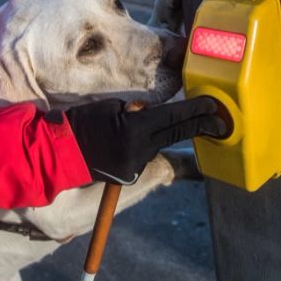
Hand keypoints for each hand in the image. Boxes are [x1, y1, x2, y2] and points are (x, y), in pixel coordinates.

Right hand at [61, 97, 226, 183]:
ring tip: (164, 123)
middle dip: (200, 125)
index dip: (196, 111)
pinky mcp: (128, 175)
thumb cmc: (81, 122)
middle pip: (176, 134)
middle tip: (221, 121)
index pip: (173, 118)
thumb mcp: (110, 107)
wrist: (59, 151)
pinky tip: (131, 139)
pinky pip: (145, 155)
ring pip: (159, 144)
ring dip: (165, 134)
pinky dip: (145, 145)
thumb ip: (137, 111)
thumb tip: (153, 112)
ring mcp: (134, 166)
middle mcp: (139, 151)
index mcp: (134, 130)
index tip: (214, 105)